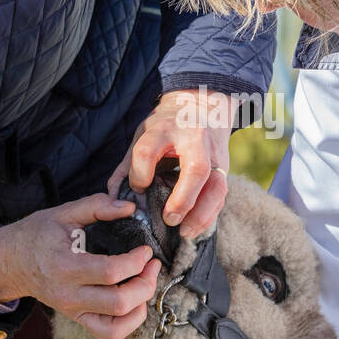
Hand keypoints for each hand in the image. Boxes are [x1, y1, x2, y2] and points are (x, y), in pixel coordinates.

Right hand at [0, 193, 160, 338]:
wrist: (11, 262)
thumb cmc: (37, 235)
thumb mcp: (63, 213)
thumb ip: (97, 206)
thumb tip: (130, 207)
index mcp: (65, 266)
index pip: (110, 272)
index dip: (136, 261)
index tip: (145, 249)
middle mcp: (69, 295)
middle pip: (119, 303)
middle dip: (146, 284)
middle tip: (152, 265)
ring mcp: (73, 311)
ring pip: (117, 327)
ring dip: (140, 307)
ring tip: (145, 284)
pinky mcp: (78, 319)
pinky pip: (109, 335)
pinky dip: (129, 323)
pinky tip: (134, 302)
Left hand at [107, 88, 233, 238]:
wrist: (204, 106)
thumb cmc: (167, 125)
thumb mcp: (144, 134)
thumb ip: (128, 164)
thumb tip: (114, 196)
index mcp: (165, 128)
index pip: (148, 151)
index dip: (139, 174)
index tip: (137, 188)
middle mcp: (194, 139)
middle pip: (196, 169)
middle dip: (183, 198)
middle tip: (168, 219)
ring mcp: (214, 154)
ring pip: (216, 186)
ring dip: (201, 213)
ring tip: (184, 232)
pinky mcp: (224, 168)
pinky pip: (221, 195)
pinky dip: (209, 215)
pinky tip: (195, 228)